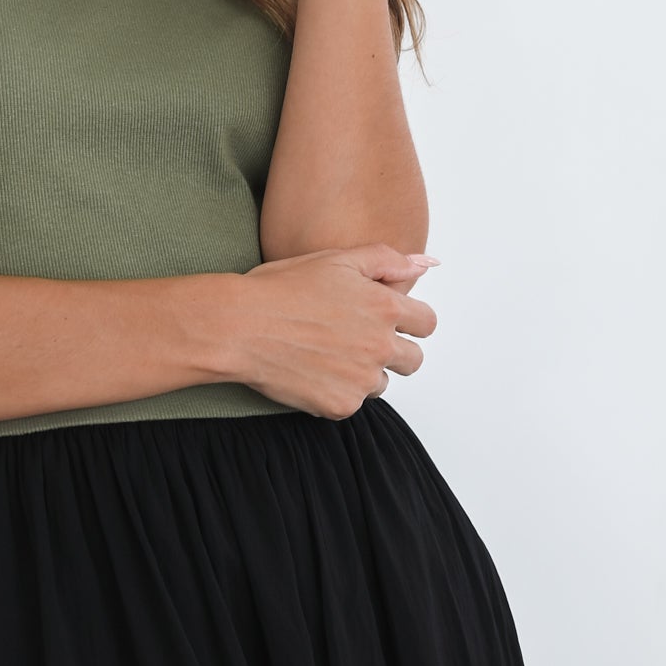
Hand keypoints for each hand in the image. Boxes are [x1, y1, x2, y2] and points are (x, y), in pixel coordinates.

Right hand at [223, 243, 437, 418]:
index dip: (409, 321)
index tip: (389, 321)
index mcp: (385, 308)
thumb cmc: (280, 289)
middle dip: (393, 350)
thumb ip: (387, 260)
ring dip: (364, 372)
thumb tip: (425, 264)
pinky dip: (336, 391)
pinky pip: (352, 403)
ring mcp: (362, 380)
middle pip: (413, 359)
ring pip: (381, 382)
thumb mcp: (336, 259)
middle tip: (356, 340)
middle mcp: (380, 346)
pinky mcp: (341, 405)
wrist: (238, 327)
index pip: (427, 324)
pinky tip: (311, 370)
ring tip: (327, 353)